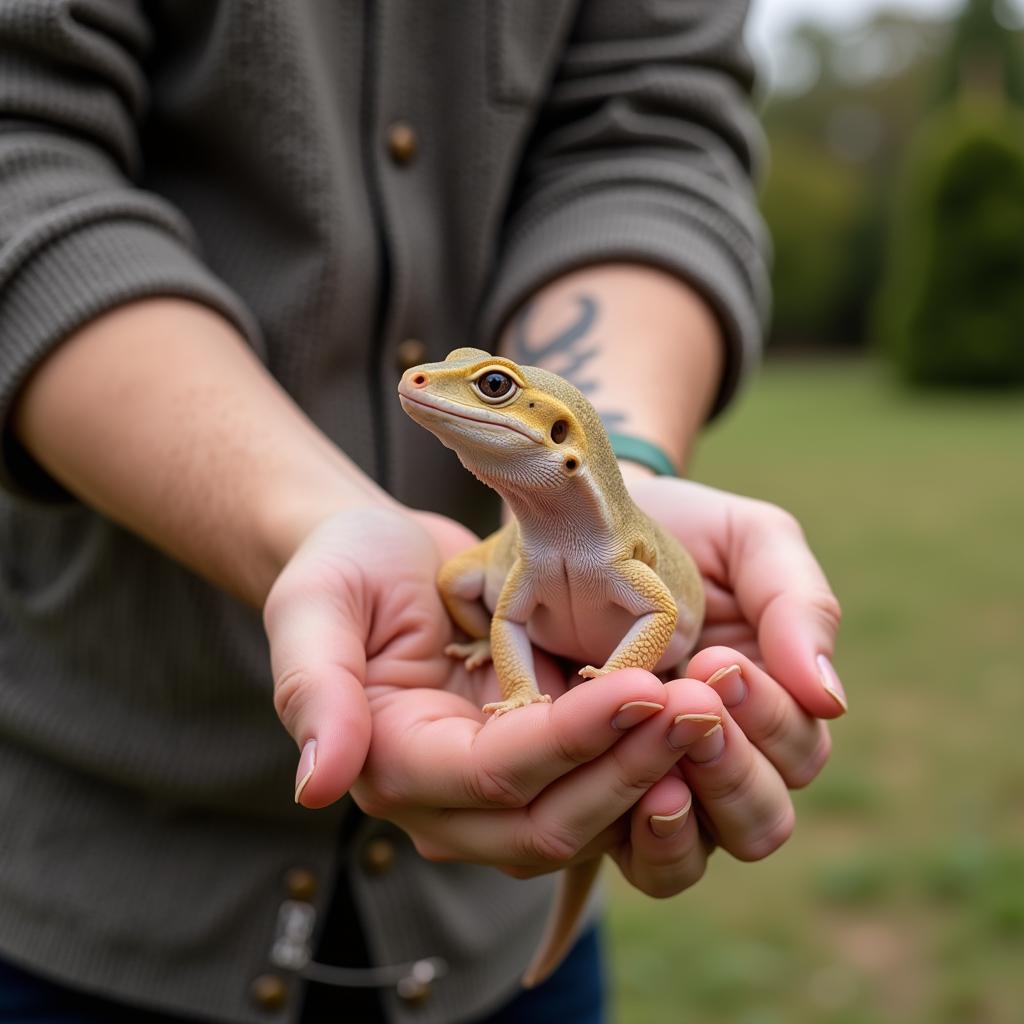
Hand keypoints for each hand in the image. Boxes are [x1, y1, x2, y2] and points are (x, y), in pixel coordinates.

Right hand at [262, 504, 781, 898]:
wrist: (385, 557)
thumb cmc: (345, 568)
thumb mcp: (316, 606)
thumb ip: (314, 688)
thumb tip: (319, 784)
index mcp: (394, 766)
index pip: (494, 776)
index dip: (571, 739)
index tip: (645, 688)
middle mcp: (449, 802)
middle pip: (552, 820)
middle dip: (631, 767)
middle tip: (704, 706)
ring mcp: (499, 791)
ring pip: (589, 817)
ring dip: (655, 769)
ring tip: (717, 707)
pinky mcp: (540, 764)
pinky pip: (603, 785)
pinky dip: (651, 759)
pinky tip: (701, 713)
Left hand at [616, 477, 840, 868]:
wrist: (581, 524)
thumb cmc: (678, 532)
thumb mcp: (750, 543)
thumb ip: (798, 606)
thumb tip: (832, 701)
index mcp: (771, 706)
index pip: (800, 752)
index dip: (769, 718)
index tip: (717, 661)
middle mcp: (723, 760)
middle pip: (761, 819)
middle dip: (732, 764)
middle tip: (690, 699)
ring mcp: (658, 785)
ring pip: (697, 856)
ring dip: (688, 812)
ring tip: (656, 757)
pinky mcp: (594, 796)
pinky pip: (630, 859)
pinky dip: (637, 837)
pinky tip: (622, 789)